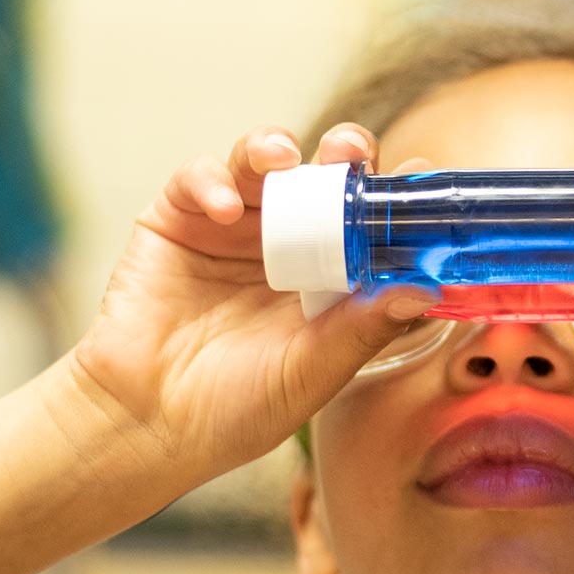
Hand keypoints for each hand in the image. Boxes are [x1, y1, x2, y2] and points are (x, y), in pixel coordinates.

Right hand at [68, 123, 439, 487]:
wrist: (150, 425)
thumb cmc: (237, 409)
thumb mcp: (313, 371)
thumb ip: (363, 329)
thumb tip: (423, 290)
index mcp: (329, 280)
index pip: (369, 225)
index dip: (392, 201)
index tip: (416, 187)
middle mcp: (285, 246)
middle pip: (322, 180)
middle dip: (341, 155)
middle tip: (350, 152)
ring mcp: (231, 229)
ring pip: (261, 165)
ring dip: (274, 149)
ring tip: (284, 158)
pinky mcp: (177, 220)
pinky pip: (198, 180)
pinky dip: (212, 182)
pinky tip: (222, 211)